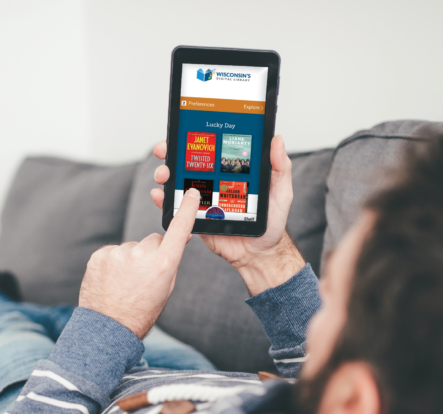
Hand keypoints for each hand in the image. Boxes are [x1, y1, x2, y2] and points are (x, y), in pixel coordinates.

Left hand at [79, 187, 200, 337]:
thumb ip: (170, 262)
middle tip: (143, 276)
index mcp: (164, 264)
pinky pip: (113, 253)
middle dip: (151, 253)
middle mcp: (141, 254)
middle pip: (153, 241)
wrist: (108, 328)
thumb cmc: (141, 312)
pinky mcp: (100, 255)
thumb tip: (175, 240)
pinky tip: (112, 280)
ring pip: (131, 248)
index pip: (180, 229)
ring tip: (124, 283)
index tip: (192, 194)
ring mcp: (118, 253)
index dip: (187, 210)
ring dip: (130, 259)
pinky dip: (113, 263)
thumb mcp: (166, 289)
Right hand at [151, 135, 304, 294]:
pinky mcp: (195, 218)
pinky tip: (160, 195)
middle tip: (165, 150)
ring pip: (177, 182)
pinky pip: (177, 208)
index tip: (184, 130)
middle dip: (171, 152)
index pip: (211, 150)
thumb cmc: (273, 223)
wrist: (260, 254)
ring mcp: (203, 200)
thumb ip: (280, 167)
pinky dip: (164, 200)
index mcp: (231, 173)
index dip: (195, 138)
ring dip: (164, 174)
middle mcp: (214, 183)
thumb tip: (277, 140)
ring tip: (163, 175)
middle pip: (187, 163)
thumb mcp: (281, 192)